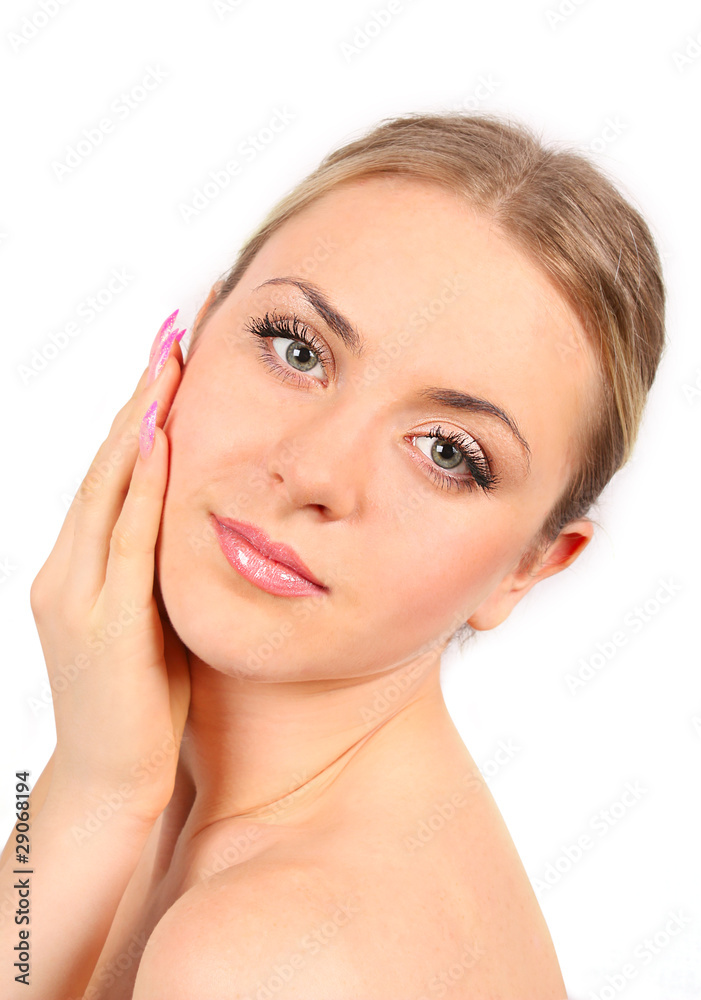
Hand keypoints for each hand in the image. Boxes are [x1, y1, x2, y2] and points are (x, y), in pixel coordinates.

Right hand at [30, 317, 190, 824]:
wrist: (113, 779)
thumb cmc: (140, 700)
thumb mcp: (150, 617)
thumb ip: (154, 566)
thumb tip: (192, 515)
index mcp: (80, 566)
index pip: (114, 472)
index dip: (142, 411)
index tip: (172, 355)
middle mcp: (66, 569)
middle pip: (107, 463)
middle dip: (141, 395)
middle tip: (172, 329)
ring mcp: (75, 595)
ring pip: (108, 488)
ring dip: (141, 422)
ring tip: (167, 360)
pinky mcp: (100, 625)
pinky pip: (124, 542)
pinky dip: (141, 487)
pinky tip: (162, 441)